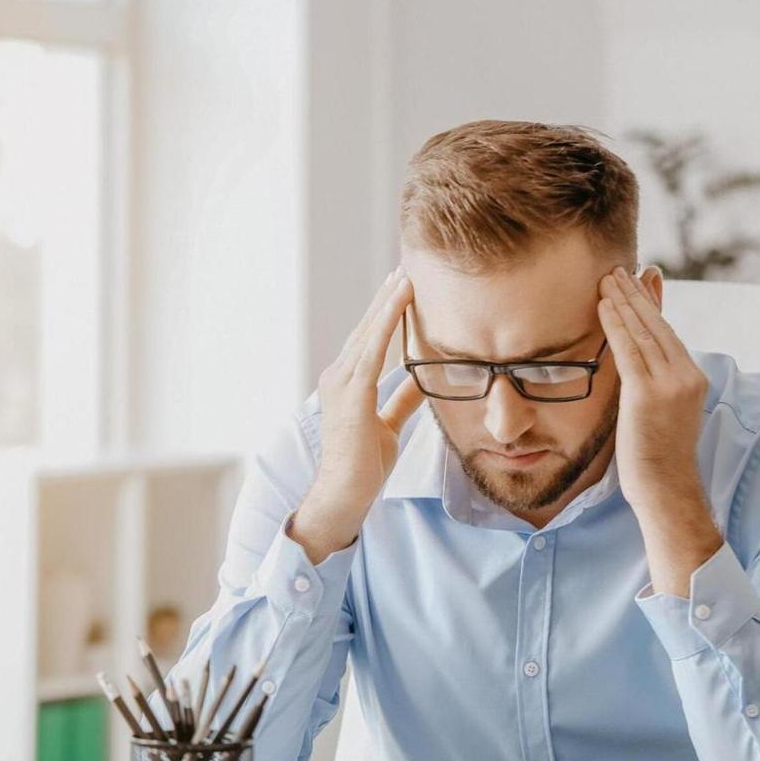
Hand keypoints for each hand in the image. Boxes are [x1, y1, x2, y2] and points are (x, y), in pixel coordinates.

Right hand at [291, 267, 425, 563]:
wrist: (343, 495)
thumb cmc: (363, 465)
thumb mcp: (388, 425)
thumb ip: (401, 400)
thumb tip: (420, 379)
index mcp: (347, 383)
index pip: (370, 339)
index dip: (386, 312)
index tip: (403, 286)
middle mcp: (339, 376)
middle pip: (367, 327)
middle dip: (386, 297)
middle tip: (405, 266)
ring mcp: (341, 382)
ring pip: (369, 331)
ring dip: (388, 301)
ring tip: (405, 274)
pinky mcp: (351, 393)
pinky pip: (372, 349)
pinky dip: (387, 321)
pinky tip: (400, 300)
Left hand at [597, 266, 722, 595]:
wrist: (665, 488)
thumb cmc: (656, 456)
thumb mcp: (659, 411)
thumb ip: (652, 382)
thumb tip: (640, 366)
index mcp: (692, 377)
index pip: (667, 332)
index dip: (649, 304)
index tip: (638, 278)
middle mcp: (687, 375)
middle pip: (657, 325)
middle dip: (635, 294)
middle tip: (617, 268)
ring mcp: (671, 383)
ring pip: (644, 332)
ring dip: (623, 301)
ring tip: (606, 278)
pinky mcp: (649, 393)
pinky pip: (629, 350)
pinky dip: (616, 324)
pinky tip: (604, 305)